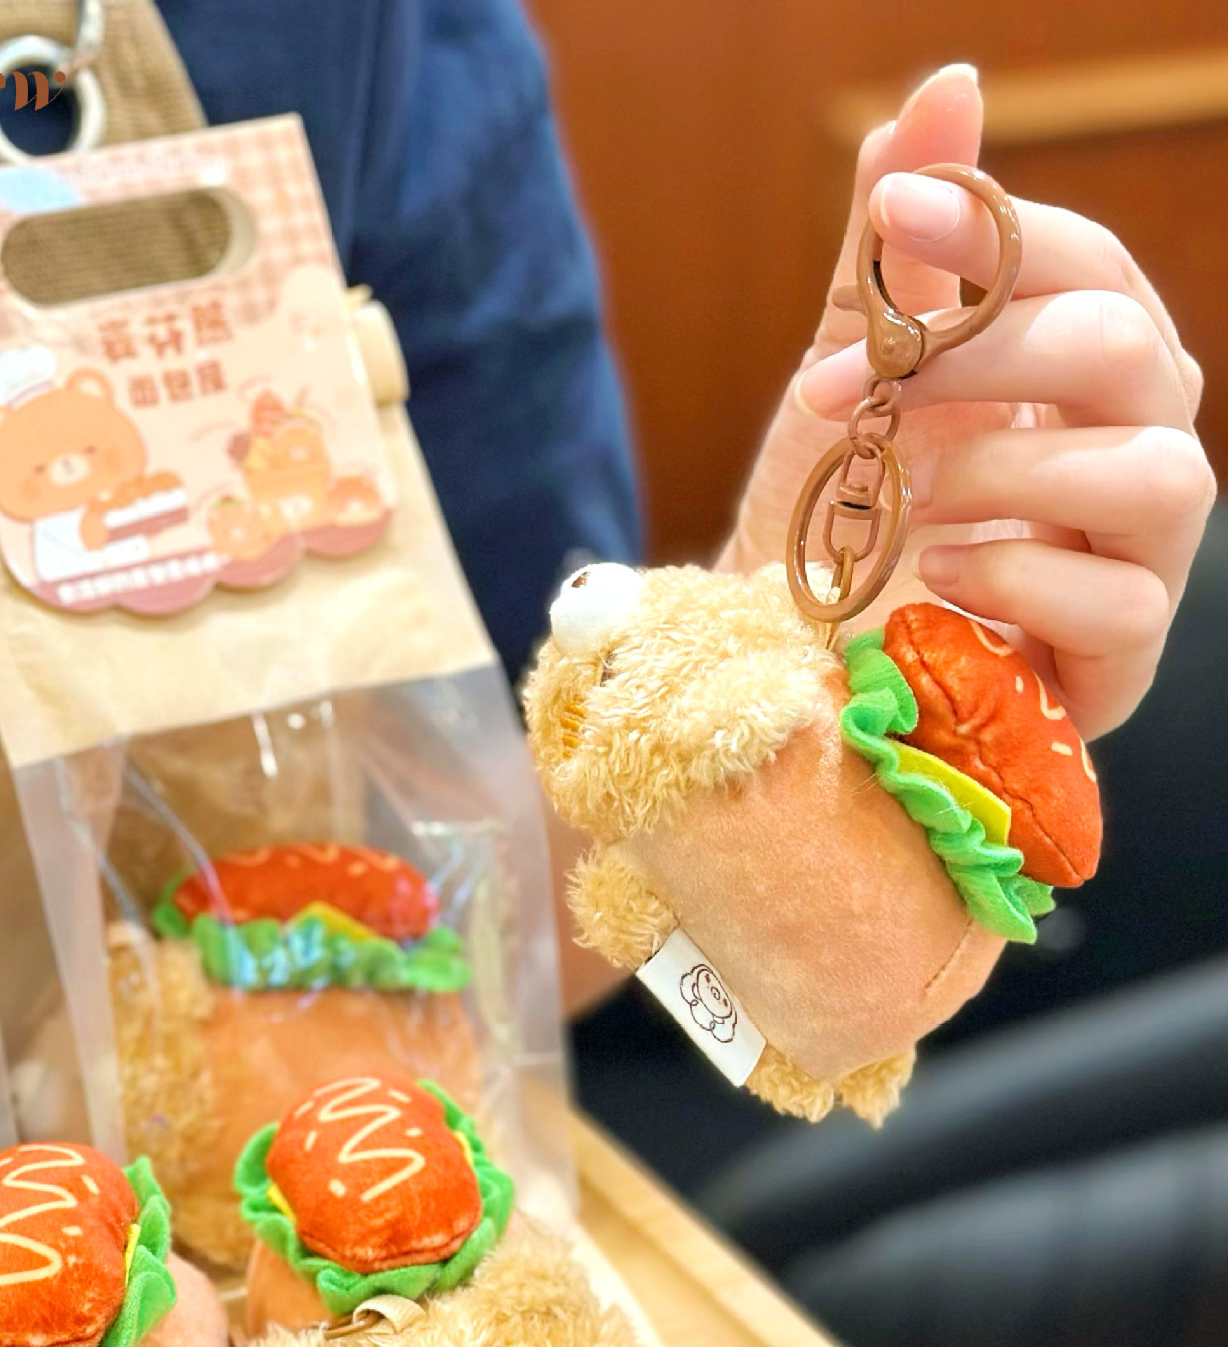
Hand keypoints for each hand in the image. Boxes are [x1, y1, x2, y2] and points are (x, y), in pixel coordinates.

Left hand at [721, 63, 1212, 738]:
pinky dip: (1021, 580)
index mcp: (1081, 364)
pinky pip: (1125, 605)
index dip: (998, 231)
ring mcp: (1137, 552)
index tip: (892, 217)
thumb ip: (896, 251)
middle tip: (867, 392)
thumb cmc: (840, 510)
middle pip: (1125, 350)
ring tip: (912, 493)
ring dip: (1011, 470)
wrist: (788, 651)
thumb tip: (944, 92)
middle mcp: (1131, 443)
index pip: (1085, 265)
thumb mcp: (852, 369)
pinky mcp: (1116, 655)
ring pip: (1159, 474)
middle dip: (985, 354)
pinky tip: (940, 573)